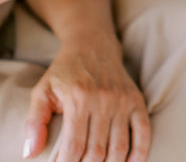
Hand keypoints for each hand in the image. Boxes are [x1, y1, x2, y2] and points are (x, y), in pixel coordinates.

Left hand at [23, 34, 149, 161]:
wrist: (94, 45)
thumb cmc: (66, 71)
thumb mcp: (43, 91)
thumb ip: (35, 122)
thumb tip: (31, 154)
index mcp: (79, 99)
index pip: (74, 148)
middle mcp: (104, 100)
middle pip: (97, 152)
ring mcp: (123, 100)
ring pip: (119, 147)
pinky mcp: (136, 100)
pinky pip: (143, 131)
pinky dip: (139, 153)